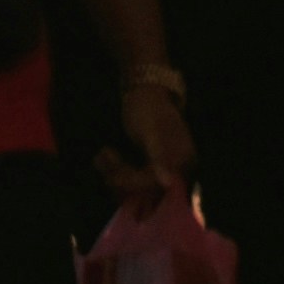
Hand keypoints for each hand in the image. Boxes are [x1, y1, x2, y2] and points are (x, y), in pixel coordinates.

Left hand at [114, 64, 201, 201]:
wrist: (144, 92)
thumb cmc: (149, 108)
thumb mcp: (152, 131)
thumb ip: (159, 158)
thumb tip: (168, 183)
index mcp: (181, 164)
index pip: (157, 188)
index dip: (134, 185)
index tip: (113, 176)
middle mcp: (175, 172)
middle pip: (145, 192)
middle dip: (120, 178)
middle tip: (103, 156)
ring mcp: (161, 171)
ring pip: (135, 188)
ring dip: (114, 174)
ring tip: (102, 155)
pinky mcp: (148, 169)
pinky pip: (131, 181)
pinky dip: (115, 172)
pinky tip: (103, 158)